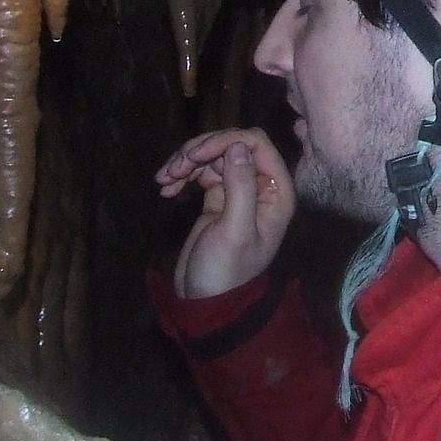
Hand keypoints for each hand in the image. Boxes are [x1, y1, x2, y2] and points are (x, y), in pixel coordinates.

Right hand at [157, 128, 294, 297]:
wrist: (205, 299)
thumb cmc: (225, 270)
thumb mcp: (234, 230)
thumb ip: (240, 186)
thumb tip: (237, 145)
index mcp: (277, 192)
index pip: (257, 144)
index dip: (224, 141)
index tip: (194, 155)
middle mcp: (261, 186)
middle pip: (233, 145)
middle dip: (201, 150)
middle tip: (173, 168)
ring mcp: (239, 190)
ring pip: (215, 155)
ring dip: (187, 161)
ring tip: (164, 179)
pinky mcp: (218, 196)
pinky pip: (202, 172)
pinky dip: (183, 174)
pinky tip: (166, 188)